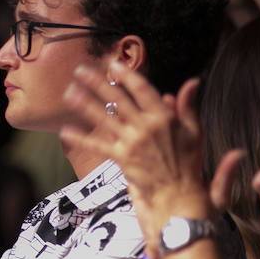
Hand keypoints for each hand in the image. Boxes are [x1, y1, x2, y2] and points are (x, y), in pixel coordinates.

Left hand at [59, 62, 212, 237]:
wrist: (180, 195)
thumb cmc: (188, 163)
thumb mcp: (194, 132)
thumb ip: (188, 106)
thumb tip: (192, 82)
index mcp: (164, 117)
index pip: (142, 90)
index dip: (126, 75)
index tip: (112, 64)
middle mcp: (146, 127)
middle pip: (118, 100)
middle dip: (97, 83)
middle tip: (80, 70)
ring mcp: (132, 143)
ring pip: (104, 118)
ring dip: (84, 104)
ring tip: (69, 92)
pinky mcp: (122, 158)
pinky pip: (98, 146)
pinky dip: (81, 138)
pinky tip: (65, 131)